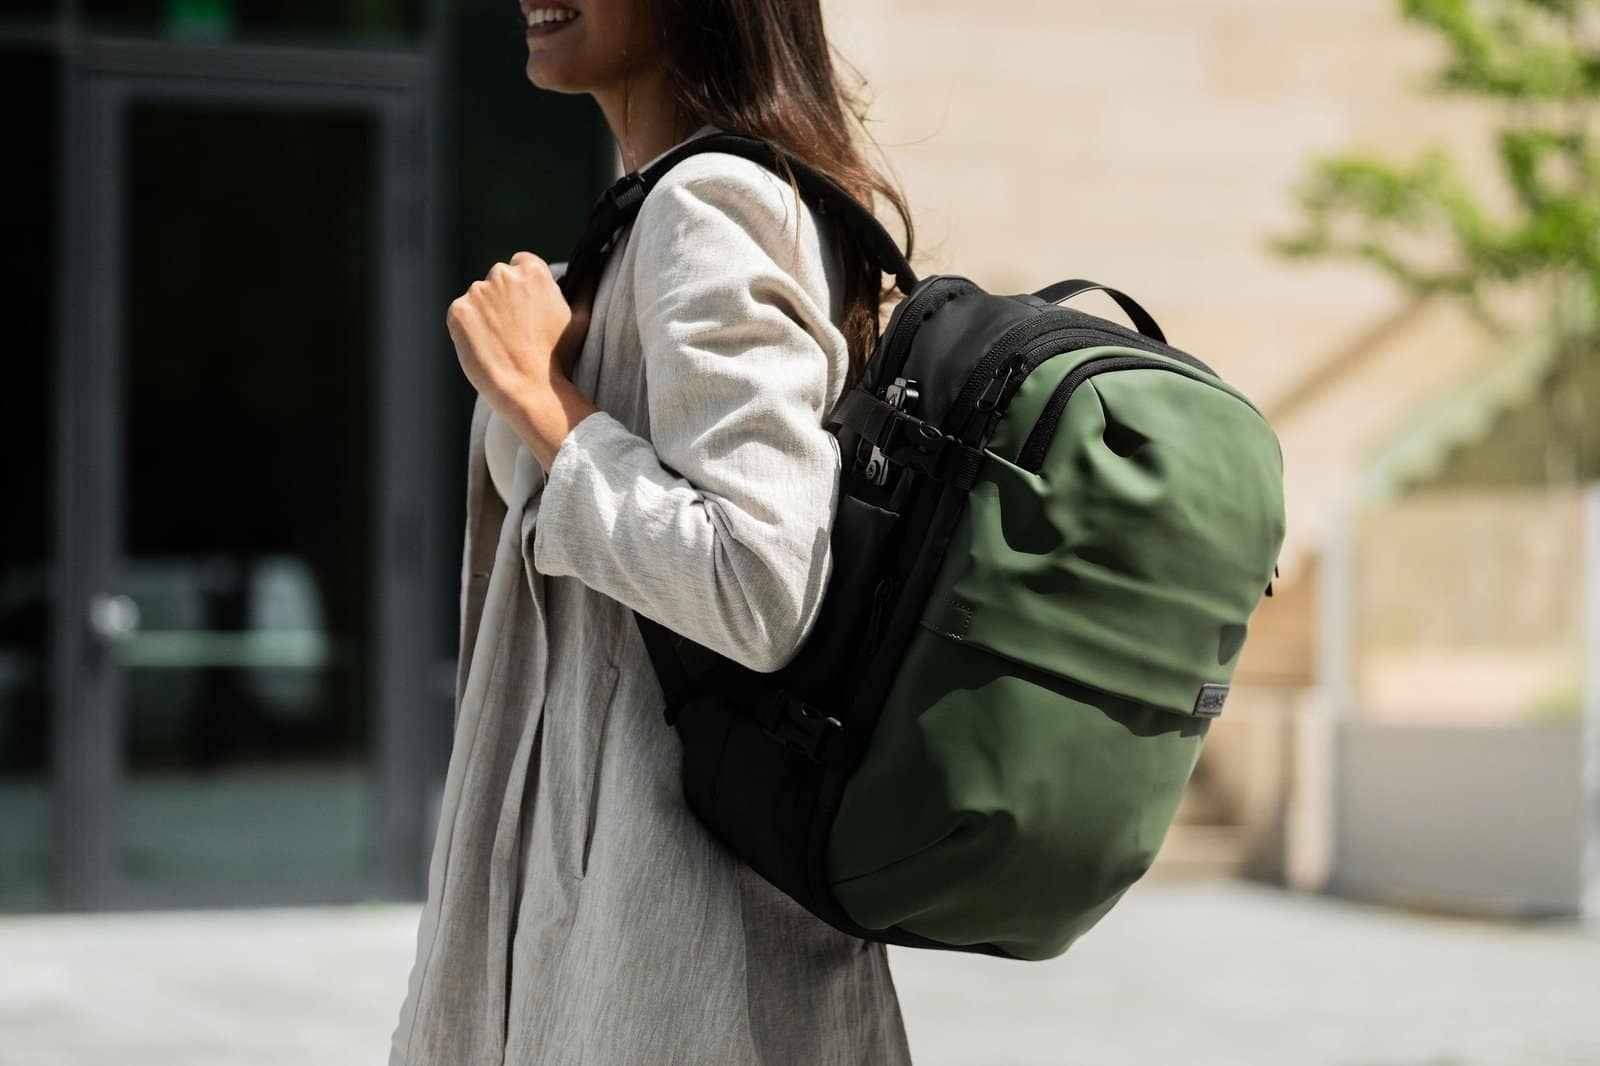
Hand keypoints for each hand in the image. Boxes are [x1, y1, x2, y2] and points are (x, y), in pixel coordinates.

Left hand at [447, 252, 602, 472]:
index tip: (527, 310)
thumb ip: (586, 285)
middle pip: (498, 279)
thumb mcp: (581, 318)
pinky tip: (485, 347)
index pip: (522, 264)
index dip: (524, 289)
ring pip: (478, 298)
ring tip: (501, 343)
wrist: (530, 388)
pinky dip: (468, 329)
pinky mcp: (458, 312)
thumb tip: (597, 261)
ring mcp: (477, 292)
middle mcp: (502, 274)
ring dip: (485, 314)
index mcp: (532, 270)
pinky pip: (460, 315)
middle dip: (504, 298)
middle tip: (515, 331)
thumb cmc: (559, 356)